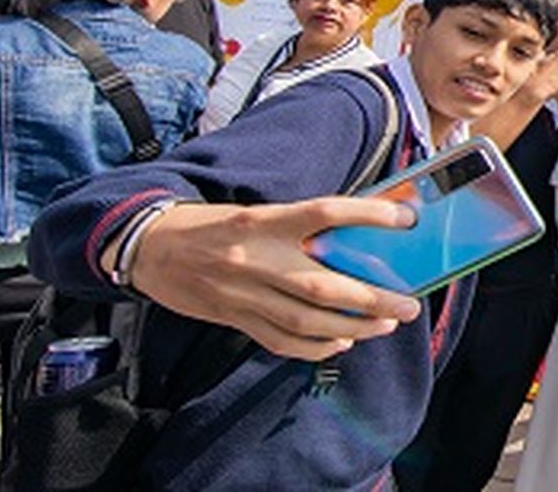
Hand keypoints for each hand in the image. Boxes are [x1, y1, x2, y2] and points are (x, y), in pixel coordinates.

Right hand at [125, 198, 422, 360]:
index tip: (405, 219)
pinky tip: (343, 341)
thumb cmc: (212, 225)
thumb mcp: (256, 212)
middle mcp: (254, 258)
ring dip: (352, 326)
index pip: (323, 213)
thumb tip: (358, 231)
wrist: (148, 247)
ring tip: (385, 323)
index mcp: (264, 221)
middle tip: (408, 303)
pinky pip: (281, 340)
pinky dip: (317, 345)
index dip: (367, 215)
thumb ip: (299, 224)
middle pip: (322, 284)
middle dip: (372, 298)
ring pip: (306, 320)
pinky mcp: (234, 318)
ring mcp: (242, 294)